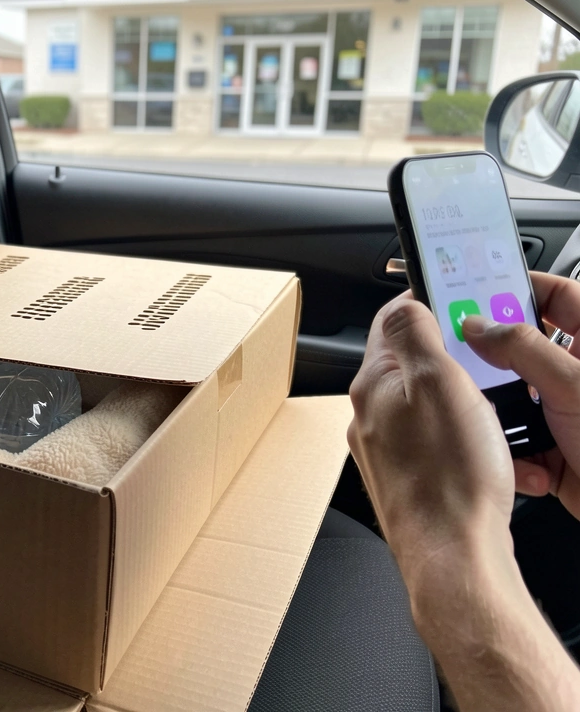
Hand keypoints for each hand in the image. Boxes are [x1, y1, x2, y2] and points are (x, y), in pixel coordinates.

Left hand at [347, 293, 515, 588]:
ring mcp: (383, 449)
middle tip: (483, 360)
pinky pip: (431, 441)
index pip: (390, 321)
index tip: (457, 301)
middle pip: (407, 363)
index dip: (426, 304)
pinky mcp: (403, 477)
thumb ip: (415, 334)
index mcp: (373, 384)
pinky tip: (480, 449)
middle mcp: (368, 415)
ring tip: (488, 410)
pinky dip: (458, 436)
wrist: (452, 555)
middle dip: (448, 357)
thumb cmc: (450, 476)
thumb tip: (404, 303)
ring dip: (457, 399)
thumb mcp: (439, 383)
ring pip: (422, 404)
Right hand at [463, 271, 579, 519]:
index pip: (558, 297)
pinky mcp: (556, 448)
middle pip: (525, 347)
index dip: (520, 288)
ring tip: (484, 410)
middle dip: (493, 354)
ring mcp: (568, 412)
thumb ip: (523, 348)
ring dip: (499, 408)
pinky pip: (517, 438)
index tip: (478, 290)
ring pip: (514, 395)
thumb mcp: (573, 384)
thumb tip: (478, 324)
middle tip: (461, 349)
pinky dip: (509, 448)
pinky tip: (511, 453)